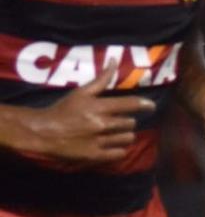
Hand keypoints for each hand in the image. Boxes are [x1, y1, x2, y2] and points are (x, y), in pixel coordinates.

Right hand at [25, 62, 154, 162]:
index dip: (145, 105)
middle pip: (130, 123)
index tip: (151, 106)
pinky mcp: (94, 156)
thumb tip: (114, 61)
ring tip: (116, 133)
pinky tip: (114, 146)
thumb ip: (101, 79)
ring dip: (125, 135)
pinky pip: (119, 154)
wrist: (42, 132)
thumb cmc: (62, 110)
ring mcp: (98, 141)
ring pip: (127, 138)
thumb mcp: (81, 92)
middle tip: (119, 121)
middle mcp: (101, 124)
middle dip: (127, 121)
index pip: (131, 104)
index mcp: (99, 107)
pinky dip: (119, 150)